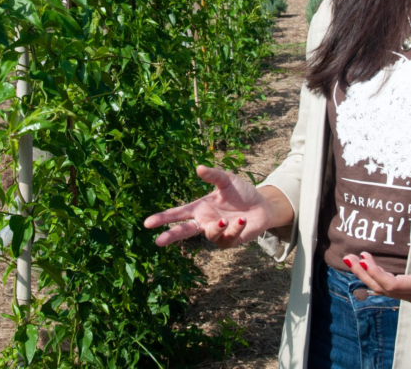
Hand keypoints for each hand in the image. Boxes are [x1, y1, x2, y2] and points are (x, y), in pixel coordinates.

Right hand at [143, 166, 289, 248]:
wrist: (262, 205)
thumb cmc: (242, 193)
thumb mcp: (227, 180)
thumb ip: (213, 175)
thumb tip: (198, 168)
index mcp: (199, 208)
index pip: (177, 214)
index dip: (162, 218)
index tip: (147, 223)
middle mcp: (205, 222)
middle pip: (184, 231)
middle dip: (171, 236)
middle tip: (158, 241)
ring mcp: (216, 233)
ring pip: (209, 234)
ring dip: (217, 227)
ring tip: (226, 219)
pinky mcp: (229, 241)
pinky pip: (227, 237)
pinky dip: (235, 228)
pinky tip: (242, 220)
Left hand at [342, 242, 410, 303]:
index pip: (392, 285)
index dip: (376, 274)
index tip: (364, 259)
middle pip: (382, 288)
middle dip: (363, 273)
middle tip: (348, 257)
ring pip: (382, 288)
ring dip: (365, 274)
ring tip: (351, 259)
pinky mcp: (409, 290)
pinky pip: (387, 286)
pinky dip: (374, 275)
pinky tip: (365, 264)